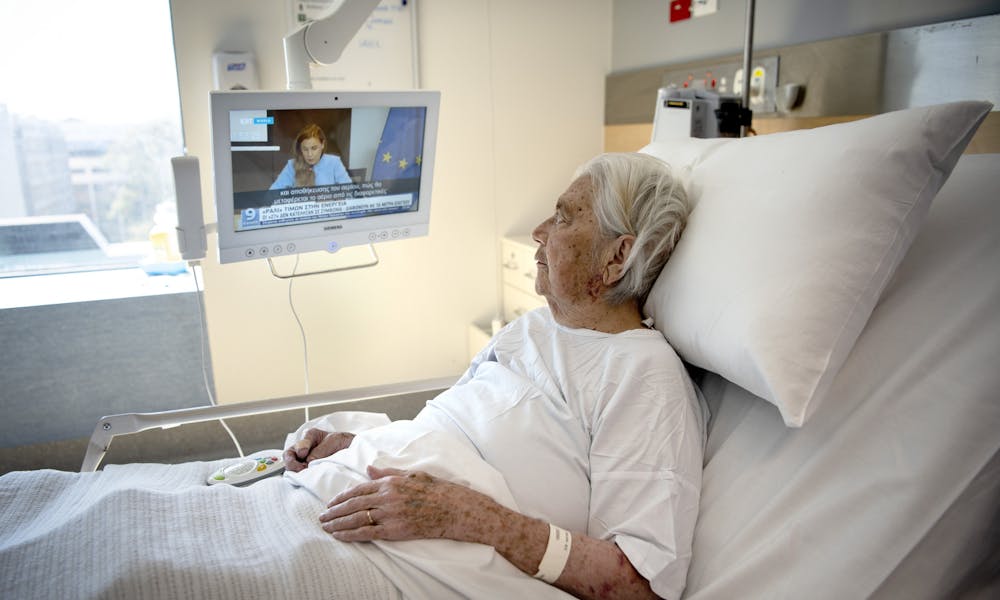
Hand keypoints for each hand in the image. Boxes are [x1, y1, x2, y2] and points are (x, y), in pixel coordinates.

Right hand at [283, 428, 354, 471]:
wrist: (355, 451)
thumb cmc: (345, 442)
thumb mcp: (335, 441)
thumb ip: (321, 450)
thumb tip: (308, 461)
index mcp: (310, 437)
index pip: (299, 443)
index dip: (300, 449)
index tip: (304, 454)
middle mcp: (305, 448)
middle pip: (289, 456)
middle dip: (292, 463)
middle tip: (301, 469)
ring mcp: (305, 460)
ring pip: (292, 467)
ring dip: (295, 471)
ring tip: (304, 475)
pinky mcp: (308, 471)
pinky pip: (299, 475)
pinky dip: (300, 477)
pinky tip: (305, 479)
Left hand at [319, 465, 489, 541]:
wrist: (456, 509)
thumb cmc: (438, 490)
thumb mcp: (413, 474)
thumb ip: (389, 472)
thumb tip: (369, 468)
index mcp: (391, 481)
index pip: (359, 489)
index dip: (342, 496)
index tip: (330, 502)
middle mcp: (388, 496)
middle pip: (353, 504)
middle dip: (334, 511)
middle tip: (321, 517)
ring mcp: (391, 514)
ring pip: (356, 518)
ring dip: (338, 523)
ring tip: (326, 527)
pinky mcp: (396, 530)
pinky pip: (368, 533)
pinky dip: (351, 534)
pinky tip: (340, 536)